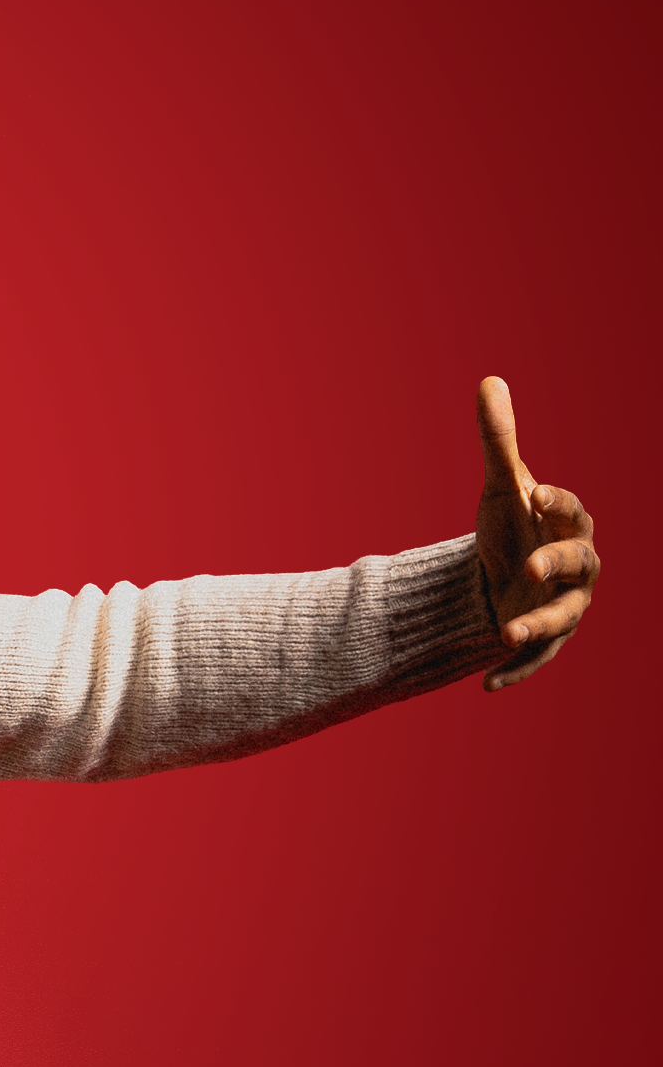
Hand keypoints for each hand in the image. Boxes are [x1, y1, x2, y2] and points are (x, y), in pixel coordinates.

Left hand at [474, 377, 598, 689]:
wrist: (504, 577)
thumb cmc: (514, 526)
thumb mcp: (501, 487)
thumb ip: (498, 441)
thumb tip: (489, 380)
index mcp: (568, 526)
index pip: (573, 511)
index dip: (560, 503)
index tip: (536, 491)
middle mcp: (576, 568)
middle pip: (580, 564)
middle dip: (558, 564)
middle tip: (529, 567)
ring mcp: (563, 607)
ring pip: (562, 618)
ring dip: (537, 626)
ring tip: (506, 633)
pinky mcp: (543, 640)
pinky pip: (536, 660)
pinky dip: (514, 673)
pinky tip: (486, 686)